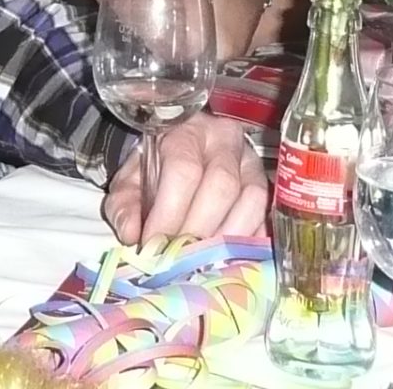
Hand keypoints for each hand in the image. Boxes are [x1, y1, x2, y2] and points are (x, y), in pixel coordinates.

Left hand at [103, 114, 268, 244]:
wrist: (182, 150)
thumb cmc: (156, 168)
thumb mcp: (131, 181)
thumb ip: (124, 205)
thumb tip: (131, 234)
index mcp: (185, 132)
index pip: (183, 170)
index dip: (169, 212)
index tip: (154, 245)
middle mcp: (224, 139)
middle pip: (221, 185)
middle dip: (198, 229)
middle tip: (179, 258)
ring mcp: (252, 161)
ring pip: (252, 199)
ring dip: (227, 237)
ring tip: (204, 261)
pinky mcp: (269, 184)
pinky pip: (268, 214)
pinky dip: (251, 239)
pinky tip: (230, 257)